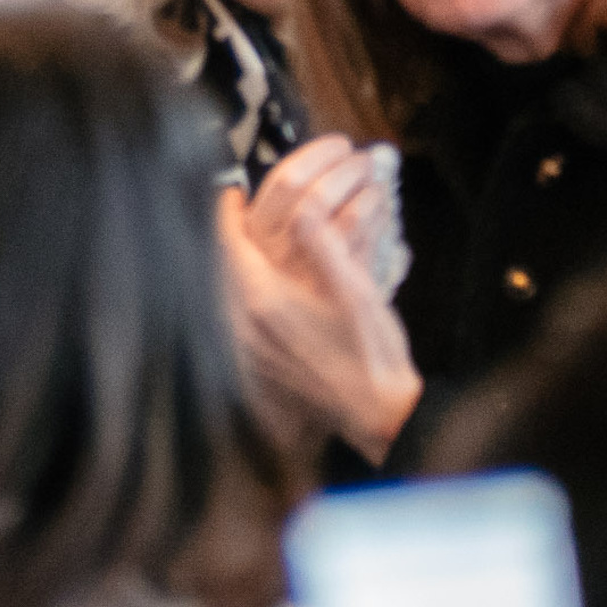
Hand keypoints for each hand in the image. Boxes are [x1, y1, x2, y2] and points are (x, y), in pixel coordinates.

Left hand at [218, 137, 422, 466]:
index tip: (232, 191)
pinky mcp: (261, 355)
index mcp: (262, 302)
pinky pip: (243, 306)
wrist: (379, 416)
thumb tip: (304, 211)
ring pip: (234, 283)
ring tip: (257, 233)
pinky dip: (252, 283)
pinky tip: (272, 275)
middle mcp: (245, 323)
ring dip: (244, 256)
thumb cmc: (373, 357)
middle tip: (246, 206)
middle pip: (227, 262)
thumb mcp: (357, 293)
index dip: (228, 213)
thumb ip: (327, 248)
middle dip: (237, 231)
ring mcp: (251, 343)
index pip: (229, 244)